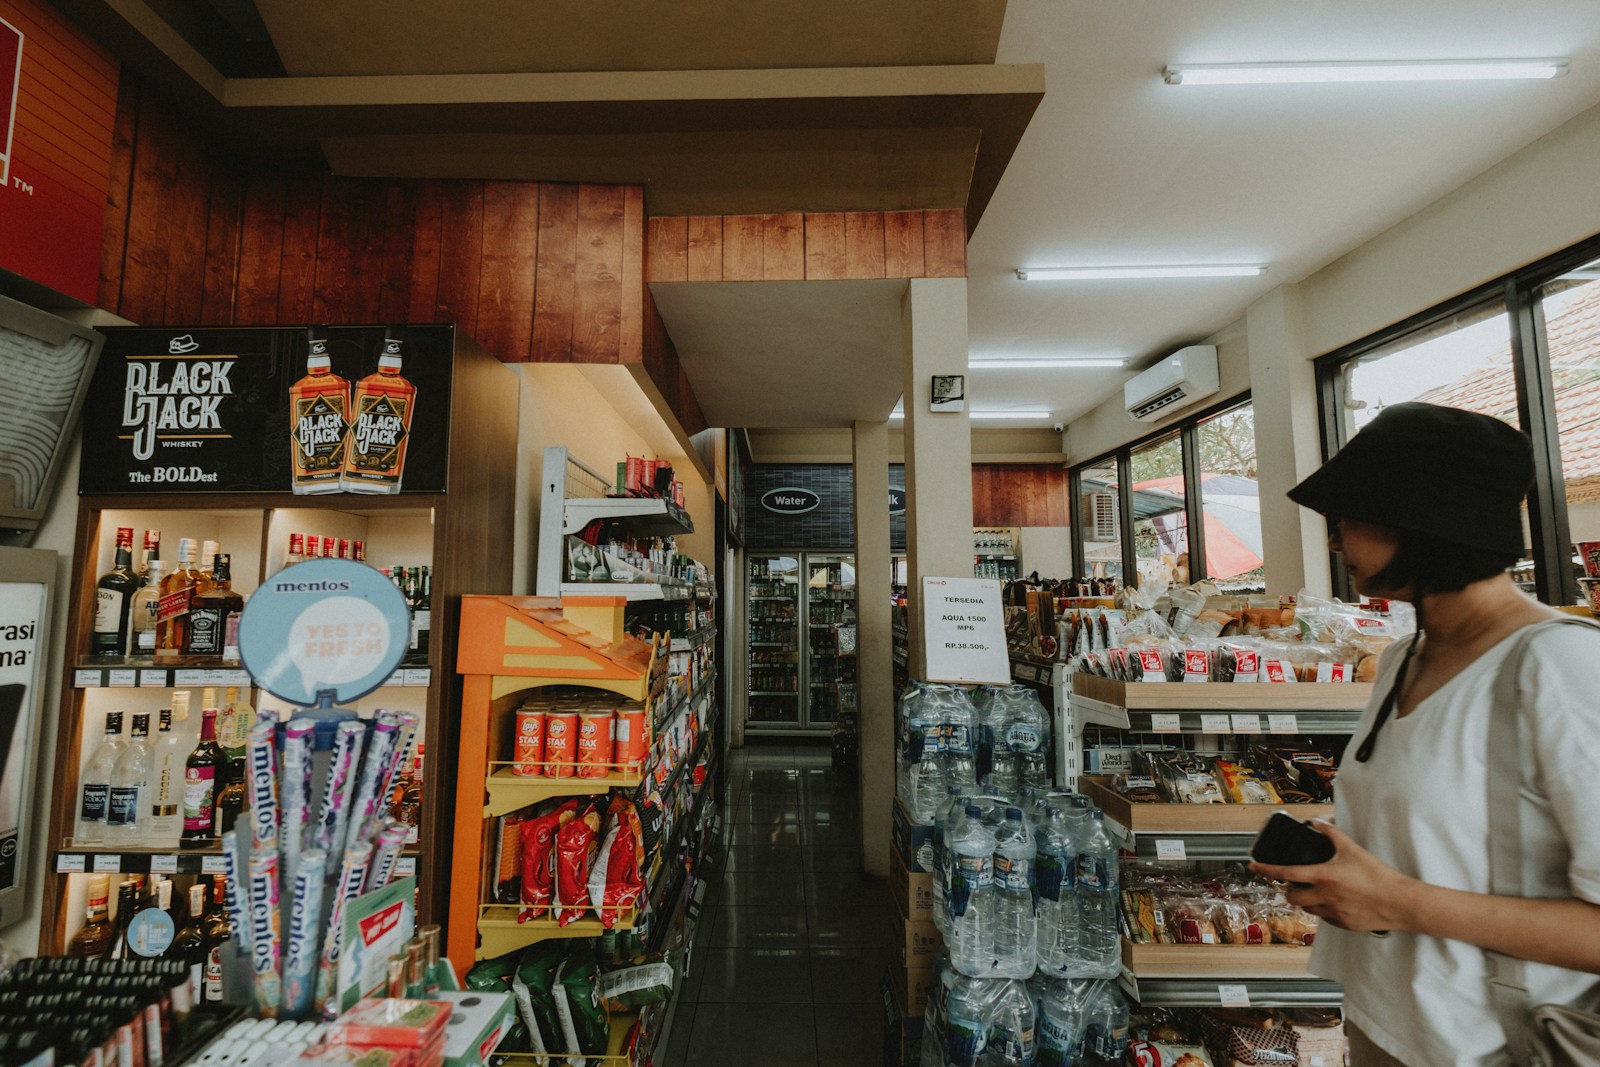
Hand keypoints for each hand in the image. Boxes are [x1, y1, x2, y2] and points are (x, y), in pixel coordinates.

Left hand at [1248, 819, 1420, 932]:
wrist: (1400, 902)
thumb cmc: (1378, 875)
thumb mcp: (1353, 849)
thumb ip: (1332, 833)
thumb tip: (1318, 823)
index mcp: (1323, 876)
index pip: (1285, 872)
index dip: (1265, 870)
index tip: (1252, 866)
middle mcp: (1323, 896)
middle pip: (1291, 897)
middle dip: (1288, 890)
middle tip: (1292, 884)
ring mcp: (1332, 913)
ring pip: (1307, 909)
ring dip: (1306, 901)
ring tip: (1315, 891)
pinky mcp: (1343, 925)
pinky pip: (1325, 918)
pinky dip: (1323, 910)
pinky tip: (1334, 902)